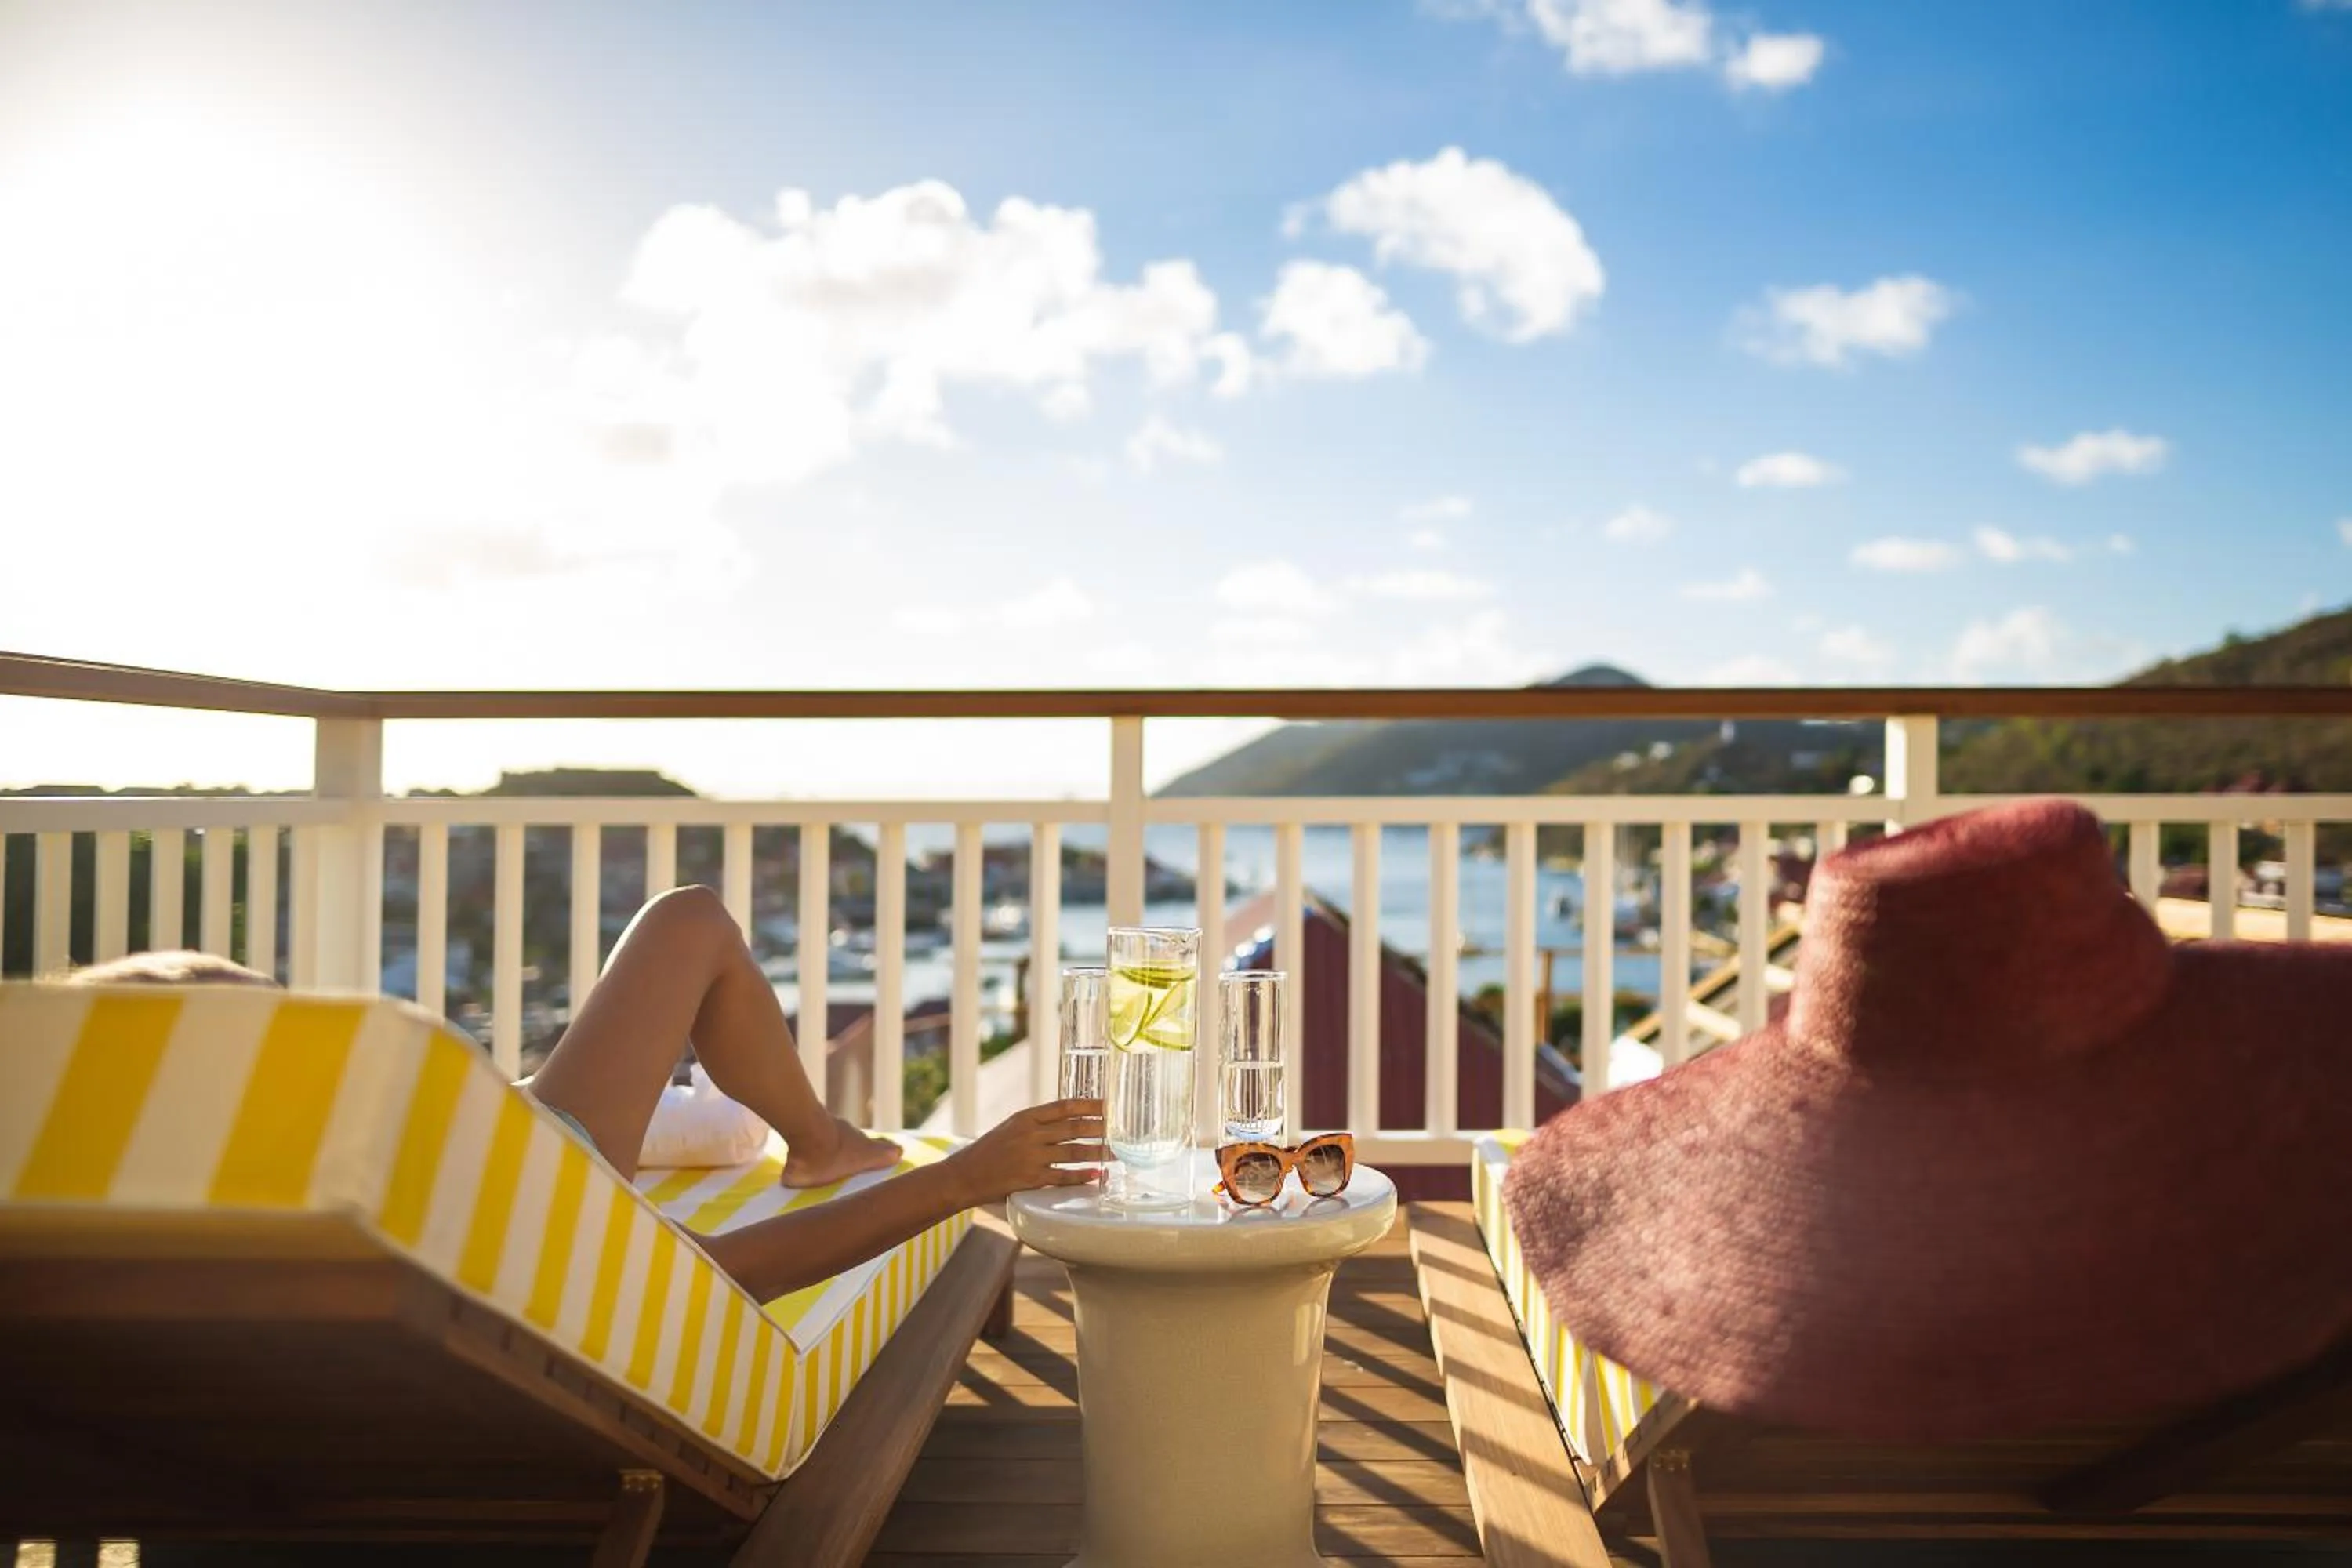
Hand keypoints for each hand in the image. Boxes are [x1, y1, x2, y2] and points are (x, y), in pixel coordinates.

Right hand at [946, 1098, 1105, 1203]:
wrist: (964, 1175)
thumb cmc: (988, 1151)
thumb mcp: (1011, 1128)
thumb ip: (1037, 1124)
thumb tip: (1070, 1120)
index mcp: (1026, 1117)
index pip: (1065, 1106)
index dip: (1090, 1105)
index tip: (1109, 1104)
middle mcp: (1030, 1134)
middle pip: (1074, 1127)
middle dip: (1101, 1128)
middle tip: (1121, 1129)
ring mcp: (1031, 1156)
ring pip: (1073, 1151)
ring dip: (1098, 1152)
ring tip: (1116, 1154)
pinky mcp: (1031, 1179)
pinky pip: (1063, 1176)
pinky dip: (1082, 1176)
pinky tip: (1097, 1175)